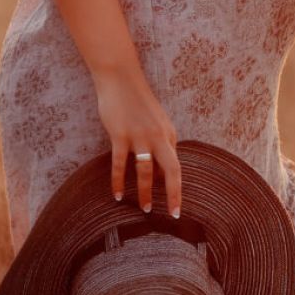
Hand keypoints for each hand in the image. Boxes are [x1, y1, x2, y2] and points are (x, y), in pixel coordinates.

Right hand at [93, 63, 180, 216]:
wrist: (121, 80)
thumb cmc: (138, 103)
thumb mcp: (157, 122)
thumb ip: (161, 143)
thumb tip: (160, 171)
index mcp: (169, 133)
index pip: (176, 166)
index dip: (176, 188)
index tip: (177, 208)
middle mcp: (158, 136)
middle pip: (170, 169)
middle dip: (173, 193)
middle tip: (172, 214)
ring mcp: (139, 136)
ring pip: (145, 170)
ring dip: (144, 192)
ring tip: (144, 208)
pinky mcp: (120, 135)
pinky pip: (120, 163)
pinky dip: (118, 180)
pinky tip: (117, 195)